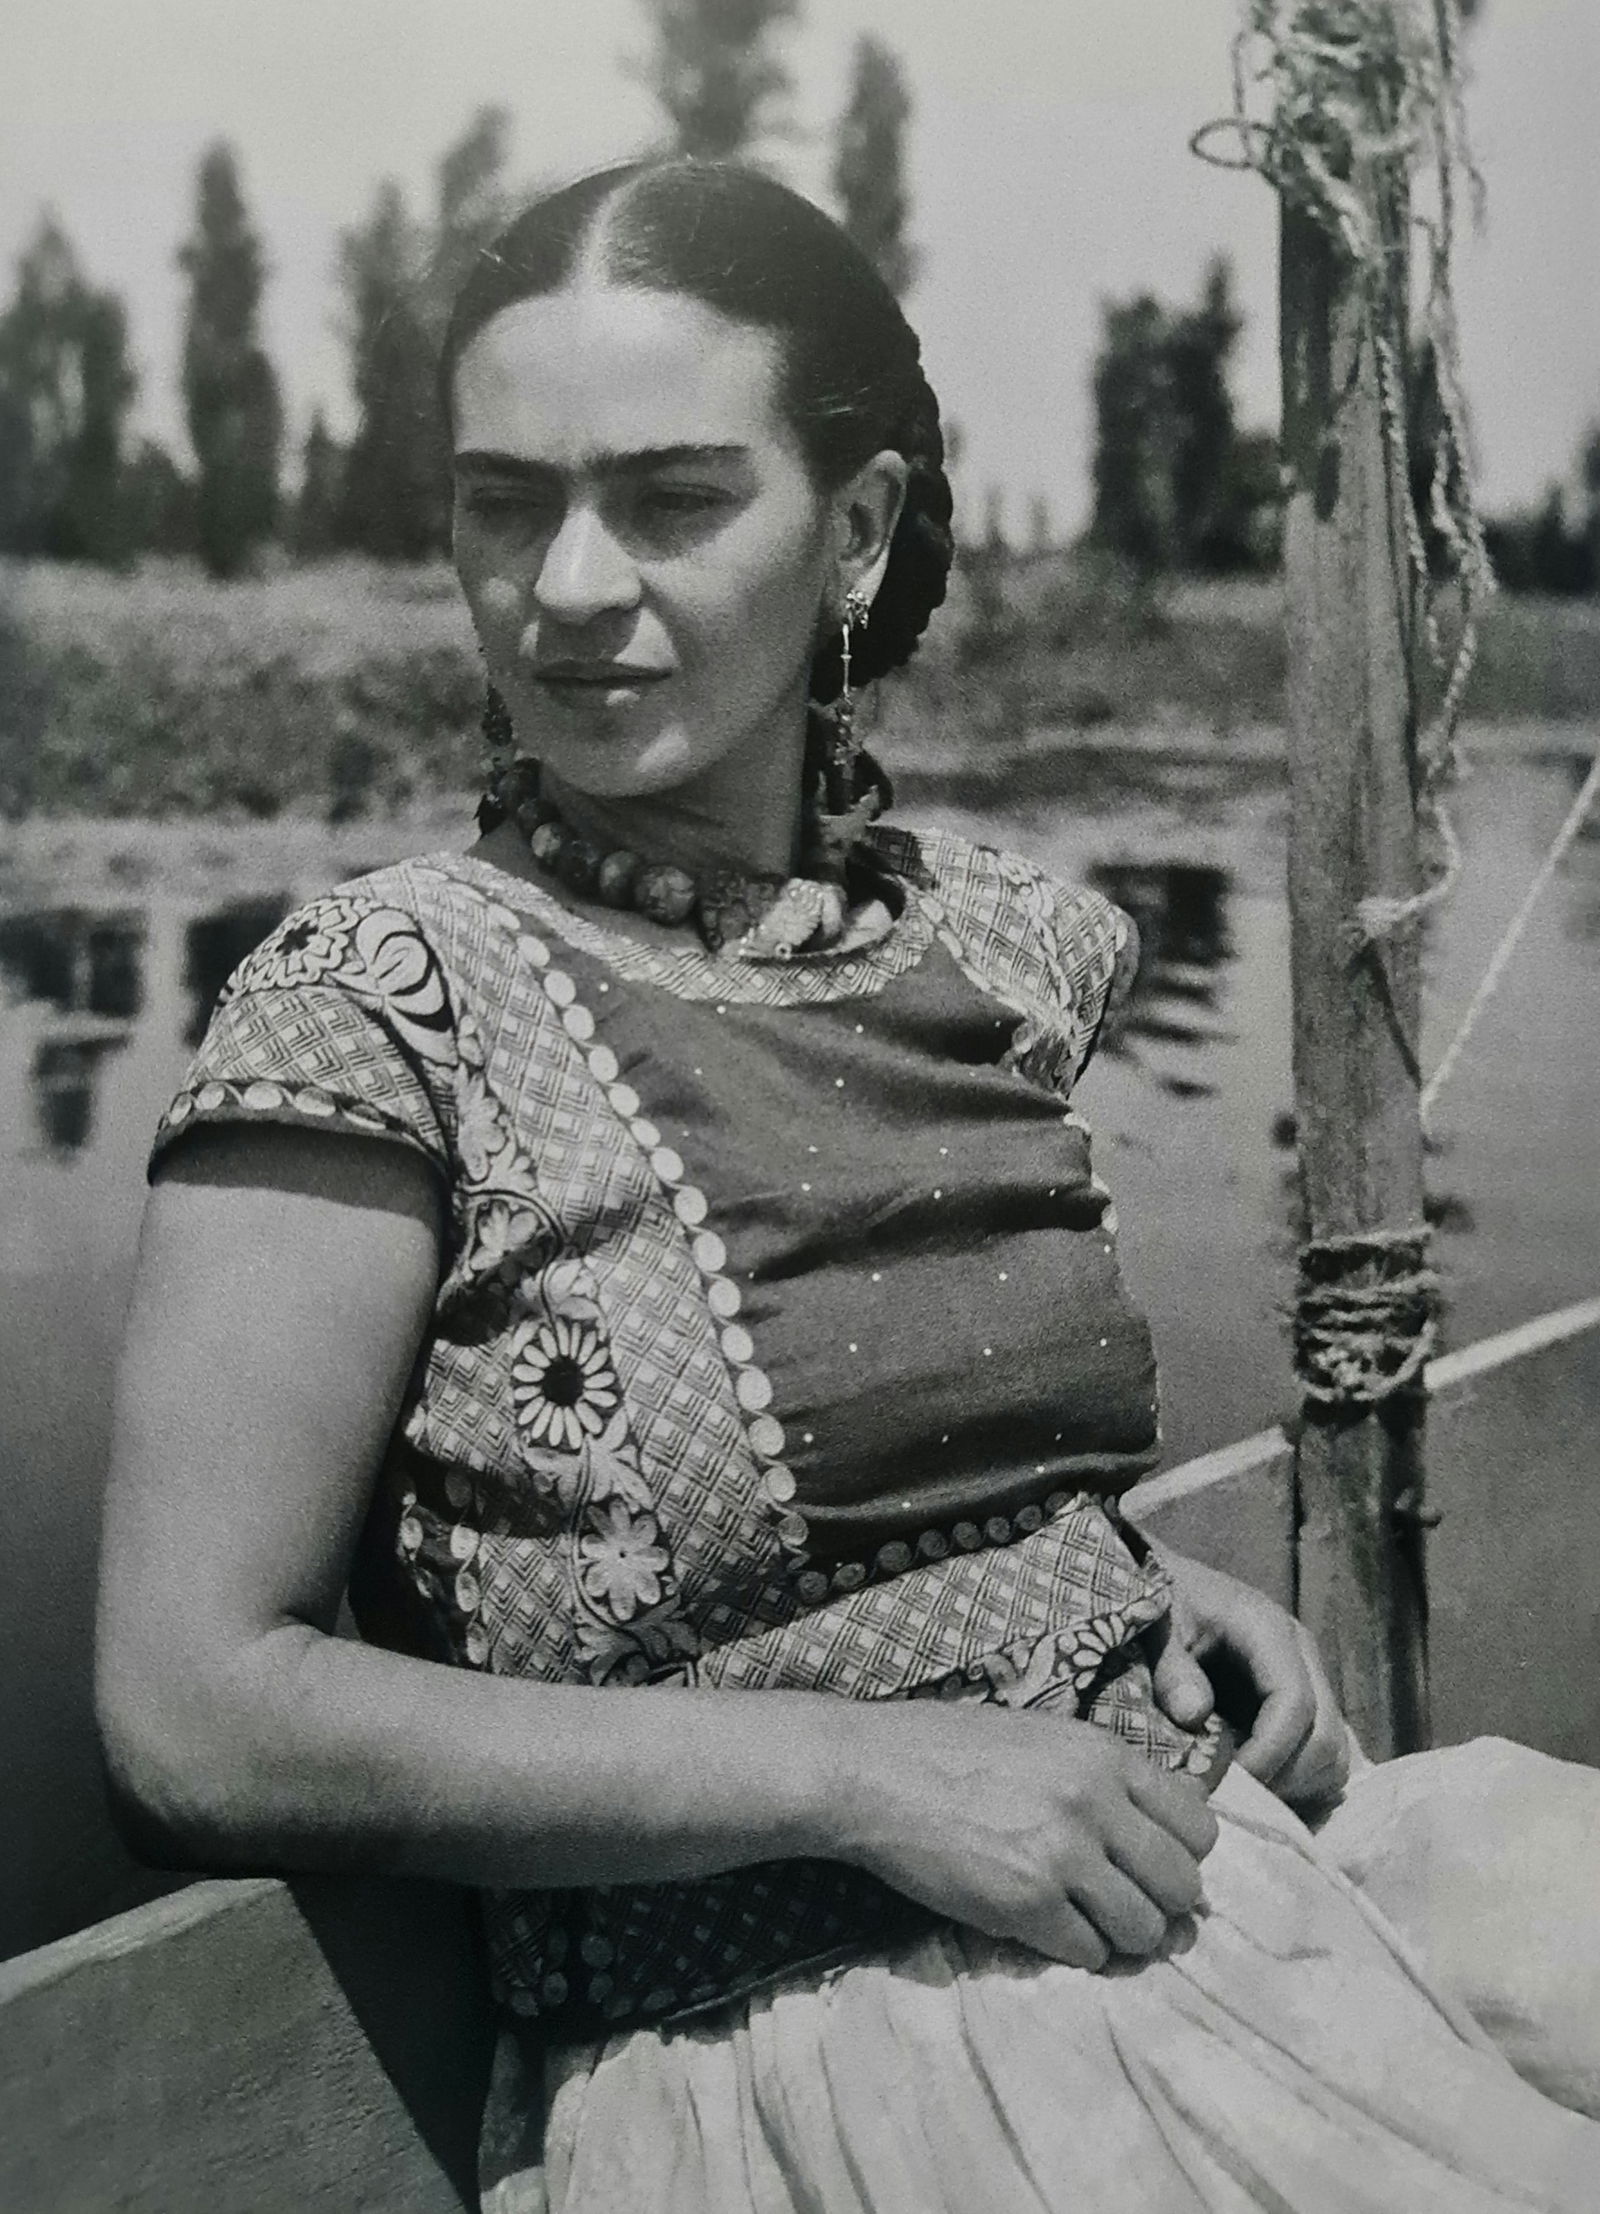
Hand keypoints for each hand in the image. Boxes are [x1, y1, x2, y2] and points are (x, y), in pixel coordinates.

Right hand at [831, 1700, 1217, 1971]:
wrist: (872, 1772)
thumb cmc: (949, 1748)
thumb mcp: (1043, 1739)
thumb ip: (1102, 1778)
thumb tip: (1157, 1839)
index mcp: (1105, 1756)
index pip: (1200, 1825)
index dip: (1182, 1854)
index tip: (1152, 1864)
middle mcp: (1096, 1803)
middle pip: (1182, 1885)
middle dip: (1161, 1904)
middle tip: (1127, 1905)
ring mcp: (1063, 1855)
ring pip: (1144, 1929)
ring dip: (1123, 1937)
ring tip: (1091, 1924)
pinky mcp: (1025, 1903)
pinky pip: (1088, 1952)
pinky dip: (1076, 1951)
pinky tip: (1048, 1929)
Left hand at [1144, 1550, 1350, 1809]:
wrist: (1174, 1589)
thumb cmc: (1163, 1605)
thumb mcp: (1154, 1626)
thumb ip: (1170, 1668)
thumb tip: (1193, 1715)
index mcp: (1267, 1629)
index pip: (1295, 1703)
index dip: (1267, 1753)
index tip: (1226, 1782)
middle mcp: (1303, 1656)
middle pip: (1326, 1737)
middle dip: (1283, 1778)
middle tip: (1232, 1796)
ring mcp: (1312, 1681)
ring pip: (1336, 1755)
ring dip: (1296, 1787)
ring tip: (1244, 1794)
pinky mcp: (1310, 1705)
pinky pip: (1328, 1758)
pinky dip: (1303, 1784)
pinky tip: (1260, 1789)